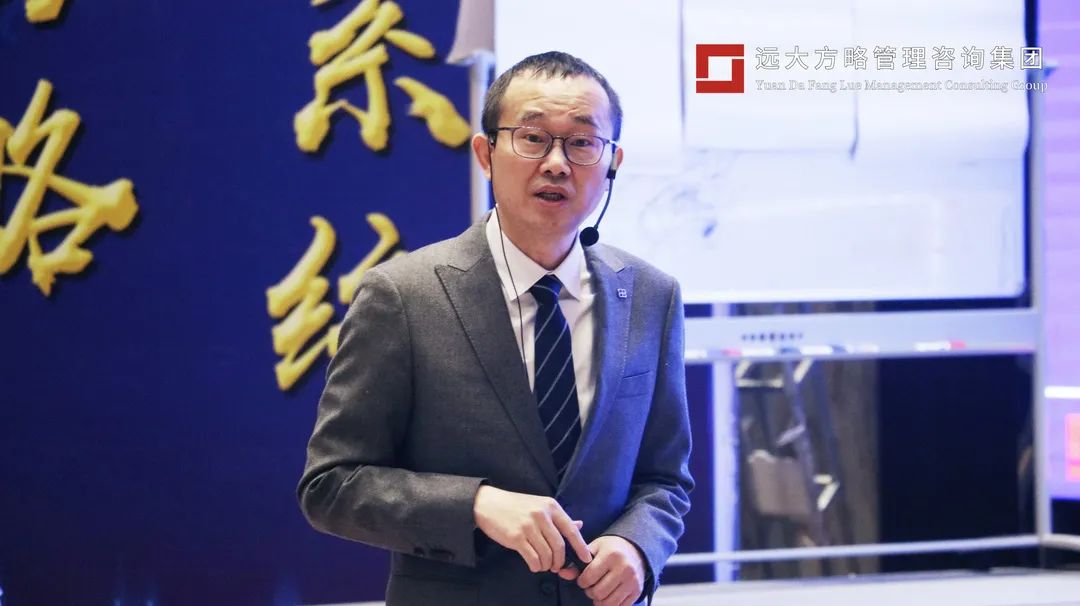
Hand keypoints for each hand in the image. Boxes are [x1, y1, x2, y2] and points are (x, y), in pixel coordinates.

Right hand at [473, 485, 592, 572]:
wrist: (488, 503)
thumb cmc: (515, 505)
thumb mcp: (539, 505)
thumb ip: (559, 517)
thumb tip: (579, 525)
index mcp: (551, 506)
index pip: (571, 529)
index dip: (580, 546)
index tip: (586, 558)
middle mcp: (541, 515)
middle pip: (559, 546)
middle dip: (560, 560)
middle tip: (556, 566)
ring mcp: (528, 526)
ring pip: (546, 554)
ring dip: (547, 564)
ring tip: (543, 565)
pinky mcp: (516, 537)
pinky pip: (532, 558)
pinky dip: (536, 566)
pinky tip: (534, 565)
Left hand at [575, 535, 645, 605]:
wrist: (634, 550)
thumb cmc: (610, 549)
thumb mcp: (593, 550)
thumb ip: (577, 563)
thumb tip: (561, 573)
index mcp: (611, 555)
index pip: (589, 577)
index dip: (581, 581)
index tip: (583, 579)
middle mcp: (624, 568)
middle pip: (598, 592)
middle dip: (590, 592)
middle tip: (591, 586)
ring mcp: (632, 581)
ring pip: (608, 603)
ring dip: (599, 600)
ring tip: (599, 591)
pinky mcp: (637, 591)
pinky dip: (611, 605)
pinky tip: (609, 595)